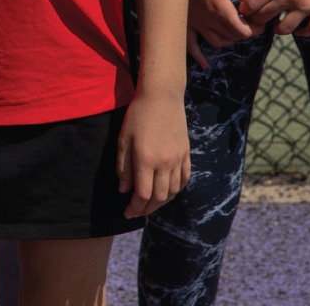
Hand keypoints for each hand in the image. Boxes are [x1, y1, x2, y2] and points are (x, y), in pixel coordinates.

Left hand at [118, 89, 189, 217]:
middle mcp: (165, 163)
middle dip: (147, 209)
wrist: (162, 96)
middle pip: (159, 197)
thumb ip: (123, 167)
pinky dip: (175, 190)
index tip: (127, 213)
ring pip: (173, 191)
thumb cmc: (137, 116)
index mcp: (146, 159)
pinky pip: (184, 179)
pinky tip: (167, 192)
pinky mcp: (186, 154)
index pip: (142, 195)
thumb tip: (124, 190)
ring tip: (150, 204)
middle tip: (137, 212)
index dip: (134, 207)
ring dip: (161, 202)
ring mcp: (178, 159)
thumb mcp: (123, 139)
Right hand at [186, 0, 258, 66]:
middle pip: (233, 36)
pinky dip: (198, 56)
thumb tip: (261, 6)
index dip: (255, 29)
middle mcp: (209, 20)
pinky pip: (191, 45)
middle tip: (251, 23)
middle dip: (245, 32)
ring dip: (229, 39)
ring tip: (234, 30)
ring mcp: (195, 24)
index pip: (243, 31)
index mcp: (221, 10)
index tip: (259, 22)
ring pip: (217, 42)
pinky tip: (205, 64)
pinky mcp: (185, 23)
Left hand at [241, 0, 309, 36]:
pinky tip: (300, 29)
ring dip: (279, 30)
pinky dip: (303, 32)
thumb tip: (262, 1)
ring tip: (279, 27)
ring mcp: (305, 5)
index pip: (252, 4)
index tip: (247, 13)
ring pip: (284, 28)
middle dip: (260, 22)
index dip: (247, 11)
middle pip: (264, 17)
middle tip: (262, 22)